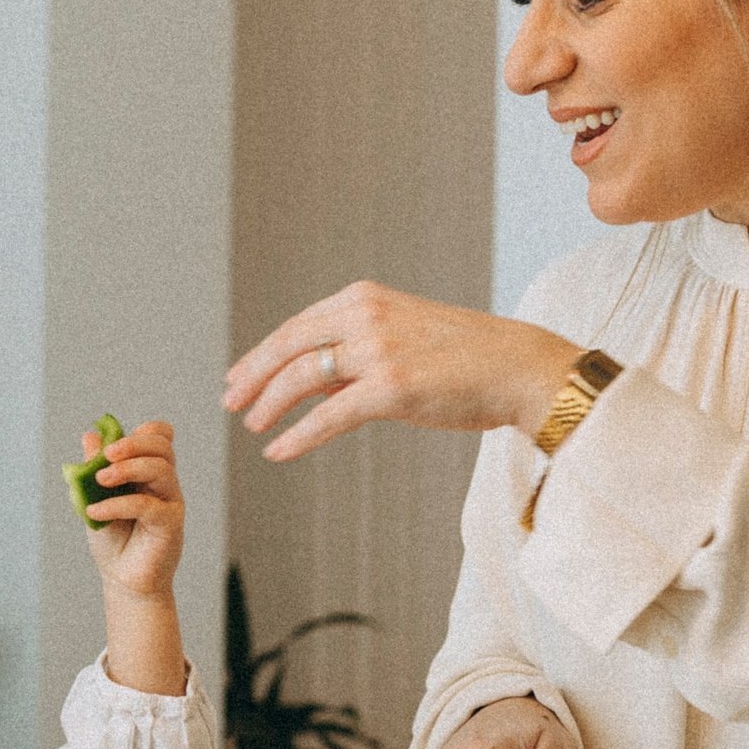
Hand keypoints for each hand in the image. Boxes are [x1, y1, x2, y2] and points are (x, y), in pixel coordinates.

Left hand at [81, 420, 184, 598]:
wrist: (122, 579)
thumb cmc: (113, 539)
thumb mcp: (96, 498)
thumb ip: (94, 468)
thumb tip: (90, 436)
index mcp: (149, 472)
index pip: (160, 438)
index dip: (144, 432)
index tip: (113, 444)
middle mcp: (164, 483)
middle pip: (162, 447)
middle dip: (133, 444)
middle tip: (106, 455)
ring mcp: (170, 502)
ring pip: (160, 469)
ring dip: (127, 468)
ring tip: (100, 480)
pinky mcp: (170, 524)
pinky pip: (147, 504)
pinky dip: (117, 504)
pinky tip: (94, 512)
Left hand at [224, 281, 584, 461]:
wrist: (519, 368)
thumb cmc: (467, 359)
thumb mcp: (403, 339)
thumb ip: (356, 354)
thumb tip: (313, 385)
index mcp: (366, 297)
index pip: (297, 325)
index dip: (263, 353)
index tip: (239, 376)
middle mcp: (366, 315)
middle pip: (288, 345)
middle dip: (252, 375)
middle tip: (229, 401)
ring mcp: (378, 350)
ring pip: (301, 377)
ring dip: (269, 404)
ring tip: (253, 425)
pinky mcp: (391, 388)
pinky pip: (328, 415)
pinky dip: (298, 435)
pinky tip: (278, 450)